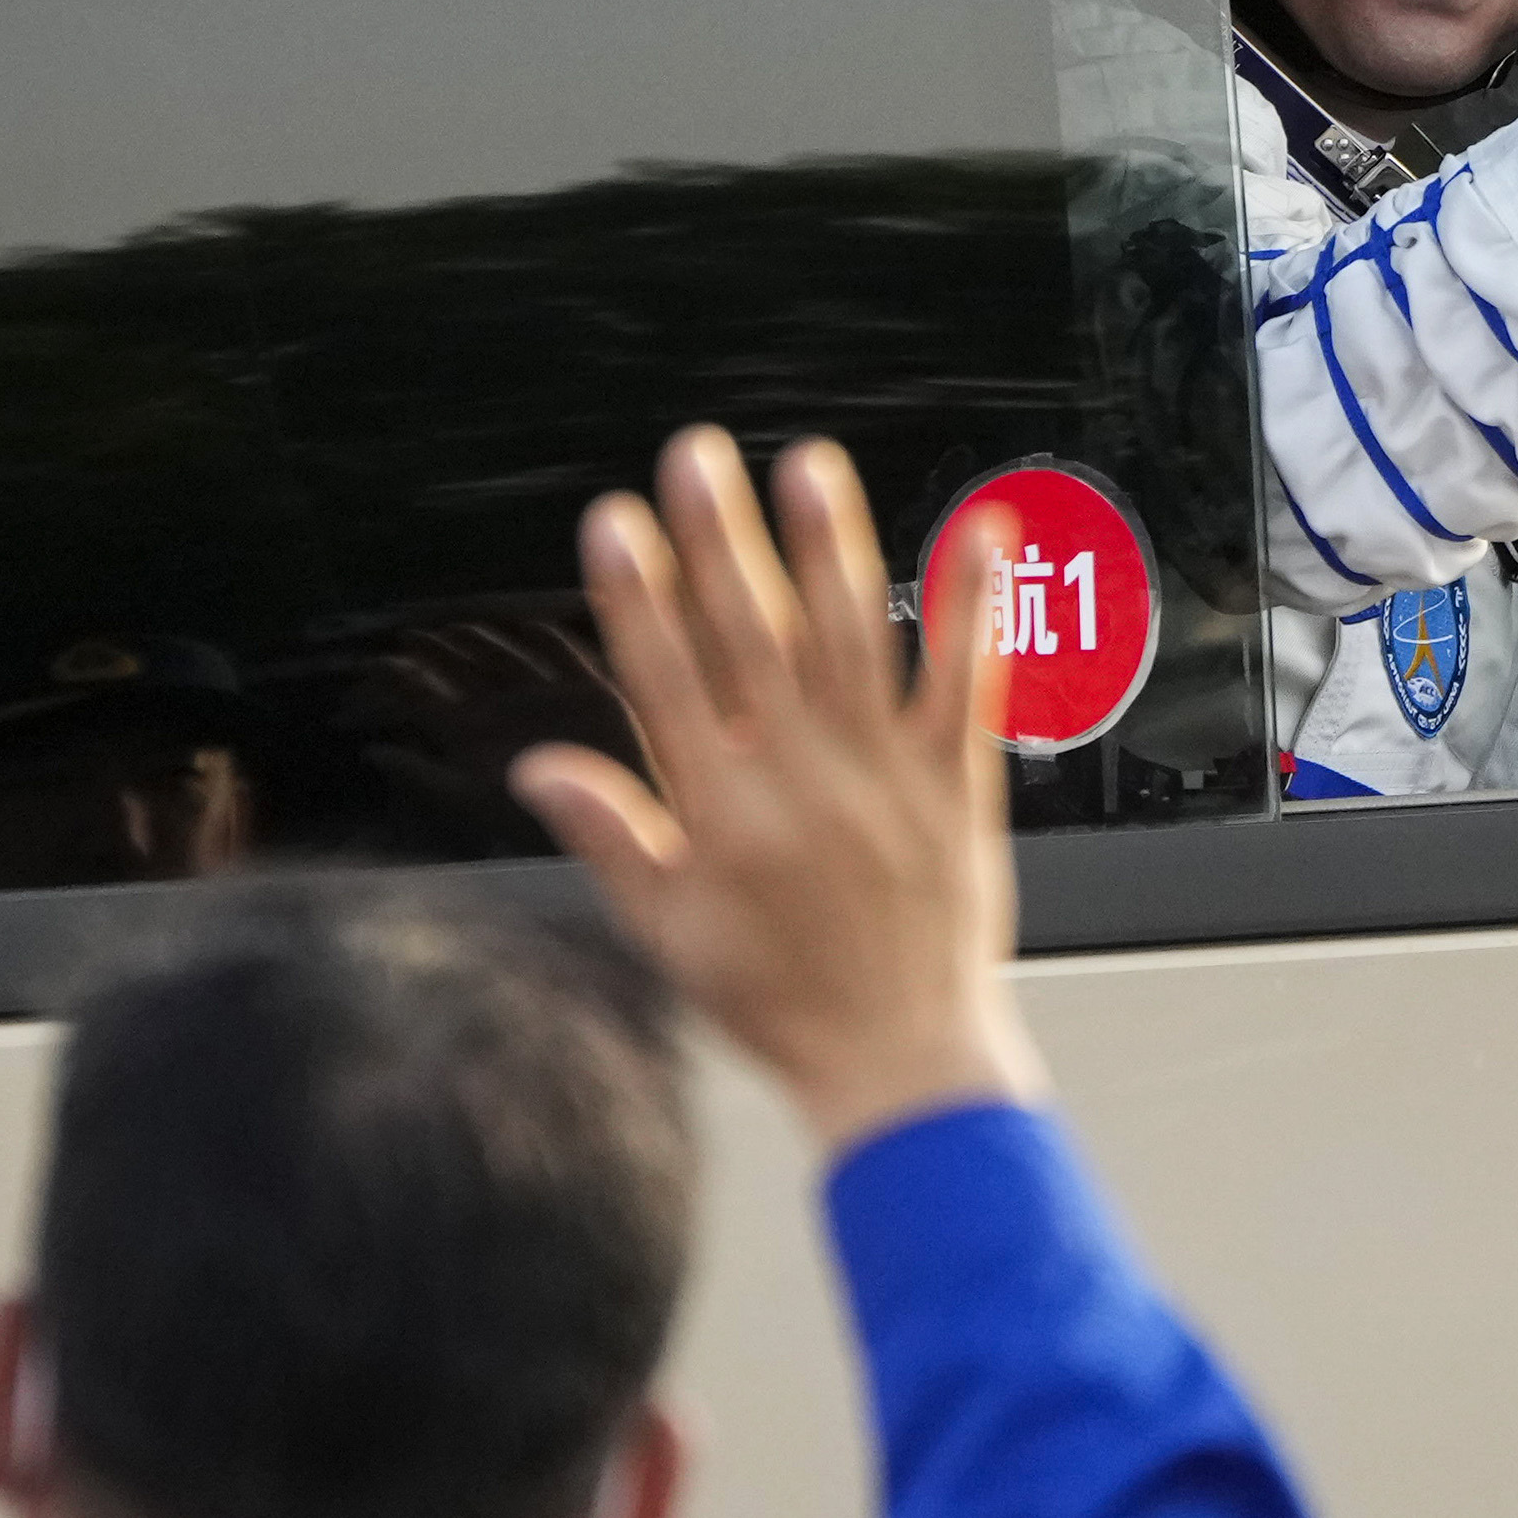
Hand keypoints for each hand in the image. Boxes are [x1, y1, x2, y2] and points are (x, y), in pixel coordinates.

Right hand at [512, 429, 1047, 1155]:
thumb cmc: (782, 1003)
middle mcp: (798, 782)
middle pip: (750, 638)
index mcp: (719, 816)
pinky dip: (971, 609)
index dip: (639, 595)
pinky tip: (978, 535)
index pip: (665, 679)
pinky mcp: (952, 785)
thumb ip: (609, 838)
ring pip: (850, 641)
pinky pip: (964, 683)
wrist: (898, 1060)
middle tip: (696, 457)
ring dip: (828, 548)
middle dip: (719, 539)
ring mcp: (881, 777)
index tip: (618, 523)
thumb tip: (539, 771)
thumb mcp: (668, 934)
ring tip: (807, 469)